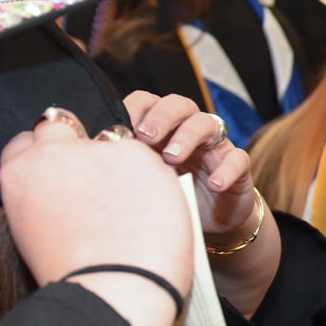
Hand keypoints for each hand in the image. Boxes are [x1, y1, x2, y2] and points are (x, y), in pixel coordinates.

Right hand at [0, 109, 193, 325]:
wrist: (112, 289)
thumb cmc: (77, 276)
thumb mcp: (35, 231)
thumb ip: (45, 197)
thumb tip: (66, 187)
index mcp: (19, 173)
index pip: (29, 141)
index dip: (50, 153)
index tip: (65, 171)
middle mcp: (52, 153)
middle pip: (62, 124)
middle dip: (79, 143)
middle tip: (99, 175)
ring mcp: (95, 150)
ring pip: (112, 142)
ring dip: (121, 165)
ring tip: (132, 209)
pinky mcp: (136, 154)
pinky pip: (147, 159)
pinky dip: (153, 181)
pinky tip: (153, 211)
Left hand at [122, 91, 256, 242]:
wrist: (209, 223)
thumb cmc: (170, 195)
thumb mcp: (144, 178)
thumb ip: (125, 163)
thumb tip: (88, 156)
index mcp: (163, 128)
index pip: (149, 102)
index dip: (135, 109)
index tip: (121, 127)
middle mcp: (188, 130)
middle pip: (179, 105)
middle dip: (161, 117)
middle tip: (146, 137)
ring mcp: (215, 146)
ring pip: (207, 124)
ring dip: (188, 136)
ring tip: (172, 157)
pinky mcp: (237, 167)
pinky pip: (237, 159)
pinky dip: (226, 170)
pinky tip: (213, 185)